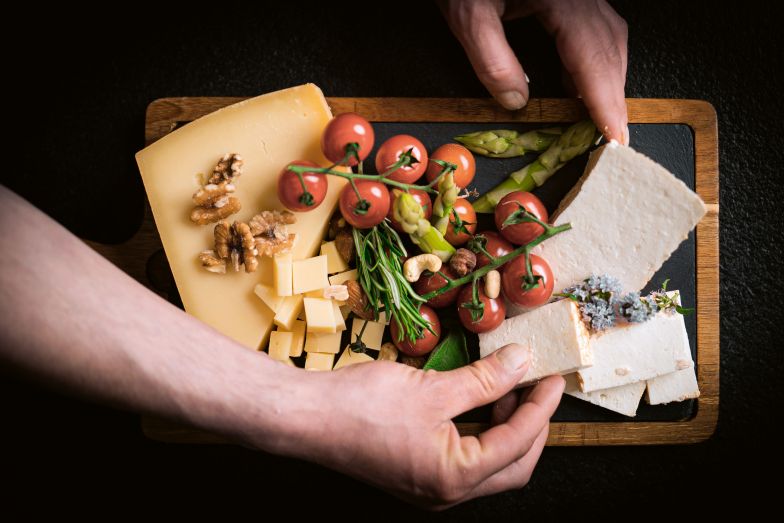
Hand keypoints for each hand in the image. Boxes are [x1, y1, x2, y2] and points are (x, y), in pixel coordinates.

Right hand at [281, 344, 564, 509]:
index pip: (518, 443)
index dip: (541, 407)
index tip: (553, 377)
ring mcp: (429, 486)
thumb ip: (485, 379)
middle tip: (536, 385)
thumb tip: (522, 363)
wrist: (306, 417)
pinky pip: (463, 458)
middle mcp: (446, 492)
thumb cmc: (361, 406)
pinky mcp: (416, 473)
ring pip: (488, 463)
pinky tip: (476, 400)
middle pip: (512, 464)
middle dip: (530, 424)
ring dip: (505, 427)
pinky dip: (478, 430)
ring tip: (508, 387)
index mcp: (455, 477)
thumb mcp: (434, 388)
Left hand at [440, 0, 628, 143]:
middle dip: (612, 94)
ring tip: (597, 116)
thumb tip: (516, 101)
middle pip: (610, 47)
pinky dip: (592, 62)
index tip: (615, 133)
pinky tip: (579, 85)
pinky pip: (594, 30)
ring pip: (608, 38)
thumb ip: (492, 61)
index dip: (605, 99)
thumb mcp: (468, 15)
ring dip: (606, 80)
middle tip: (612, 135)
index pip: (592, 56)